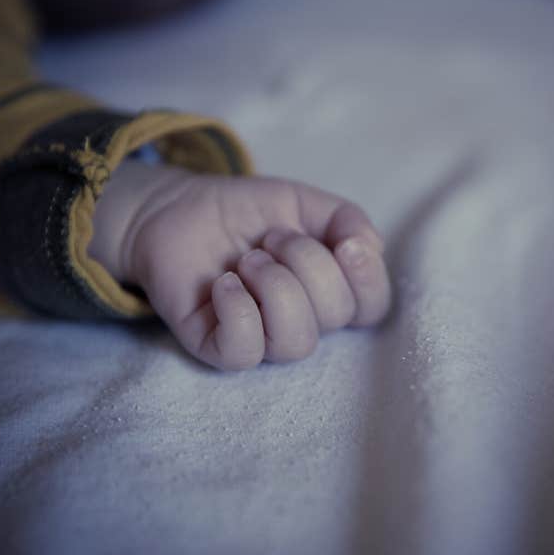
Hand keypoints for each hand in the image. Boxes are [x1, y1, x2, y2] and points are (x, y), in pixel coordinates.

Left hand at [91, 161, 390, 369]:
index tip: (344, 242)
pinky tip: (224, 283)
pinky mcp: (217, 347)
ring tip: (248, 259)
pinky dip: (238, 310)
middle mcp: (302, 321)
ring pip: (296, 342)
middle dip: (307, 262)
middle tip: (271, 238)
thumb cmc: (246, 213)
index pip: (372, 307)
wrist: (180, 209)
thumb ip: (346, 219)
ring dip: (276, 287)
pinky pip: (244, 352)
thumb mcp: (303, 203)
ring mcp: (261, 339)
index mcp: (330, 291)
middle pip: (336, 315)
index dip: (367, 278)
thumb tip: (367, 247)